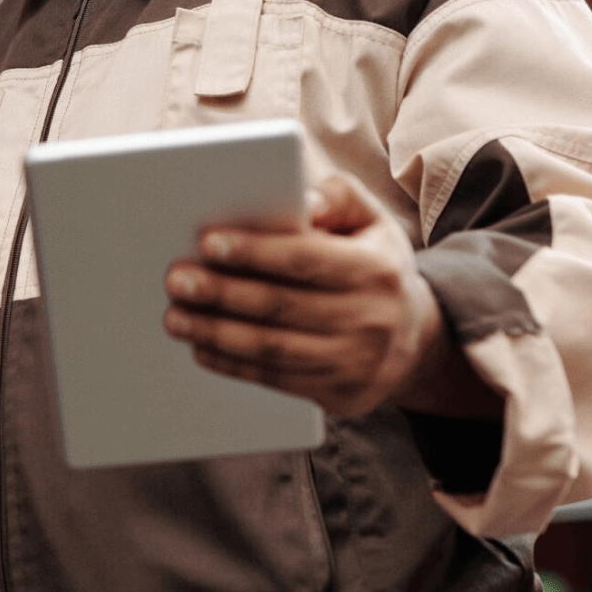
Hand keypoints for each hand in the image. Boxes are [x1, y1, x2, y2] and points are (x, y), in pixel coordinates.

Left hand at [161, 172, 489, 417]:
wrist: (416, 340)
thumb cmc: (374, 268)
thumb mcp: (371, 223)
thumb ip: (338, 198)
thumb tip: (302, 200)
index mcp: (375, 269)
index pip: (306, 259)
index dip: (255, 252)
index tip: (208, 243)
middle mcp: (370, 318)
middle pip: (281, 305)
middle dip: (222, 293)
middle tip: (177, 280)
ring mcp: (356, 362)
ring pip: (273, 347)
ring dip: (216, 333)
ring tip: (176, 317)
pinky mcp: (340, 394)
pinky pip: (276, 379)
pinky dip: (233, 365)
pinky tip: (201, 348)